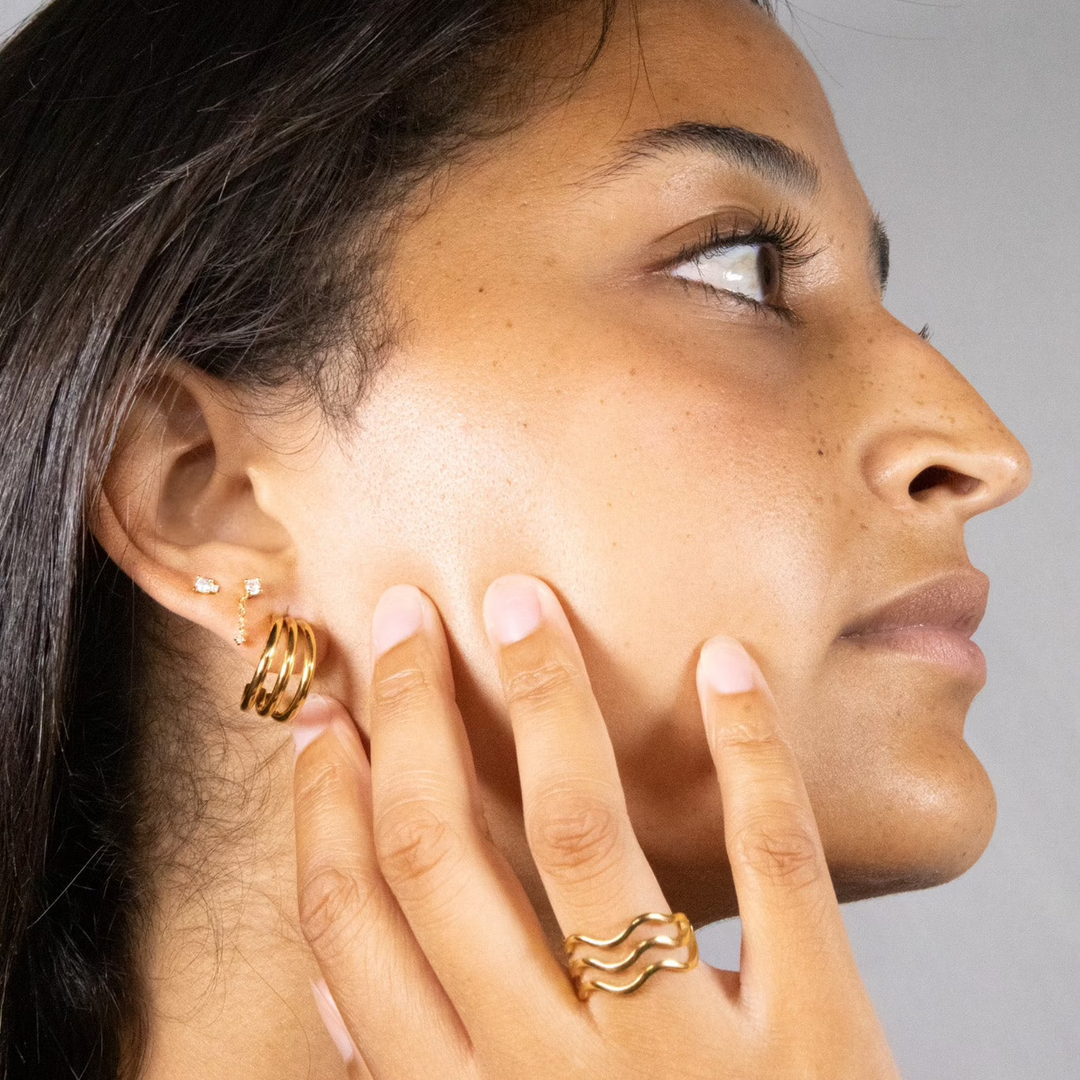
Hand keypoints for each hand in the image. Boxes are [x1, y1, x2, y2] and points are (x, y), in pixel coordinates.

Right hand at [292, 575, 901, 1078]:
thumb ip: (418, 1076)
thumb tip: (328, 981)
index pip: (354, 928)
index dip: (323, 805)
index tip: (327, 718)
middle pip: (444, 858)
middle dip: (411, 717)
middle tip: (409, 616)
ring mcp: (686, 1062)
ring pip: (583, 834)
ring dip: (544, 697)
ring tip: (524, 605)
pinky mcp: (819, 1042)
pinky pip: (778, 865)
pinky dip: (750, 749)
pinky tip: (725, 663)